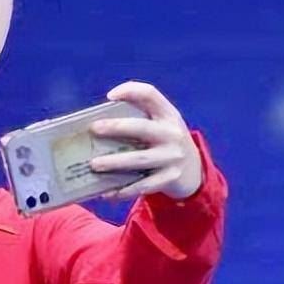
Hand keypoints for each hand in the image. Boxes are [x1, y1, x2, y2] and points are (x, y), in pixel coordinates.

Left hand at [88, 81, 202, 199]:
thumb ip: (136, 117)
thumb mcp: (159, 124)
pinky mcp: (170, 178)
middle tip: (94, 129)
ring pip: (140, 159)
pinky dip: (124, 190)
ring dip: (115, 162)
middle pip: (142, 128)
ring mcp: (172, 157)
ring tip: (94, 164)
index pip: (150, 95)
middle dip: (117, 127)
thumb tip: (89, 124)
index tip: (110, 96)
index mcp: (167, 114)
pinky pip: (143, 185)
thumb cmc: (163, 141)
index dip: (131, 90)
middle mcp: (172, 133)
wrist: (193, 169)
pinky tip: (106, 193)